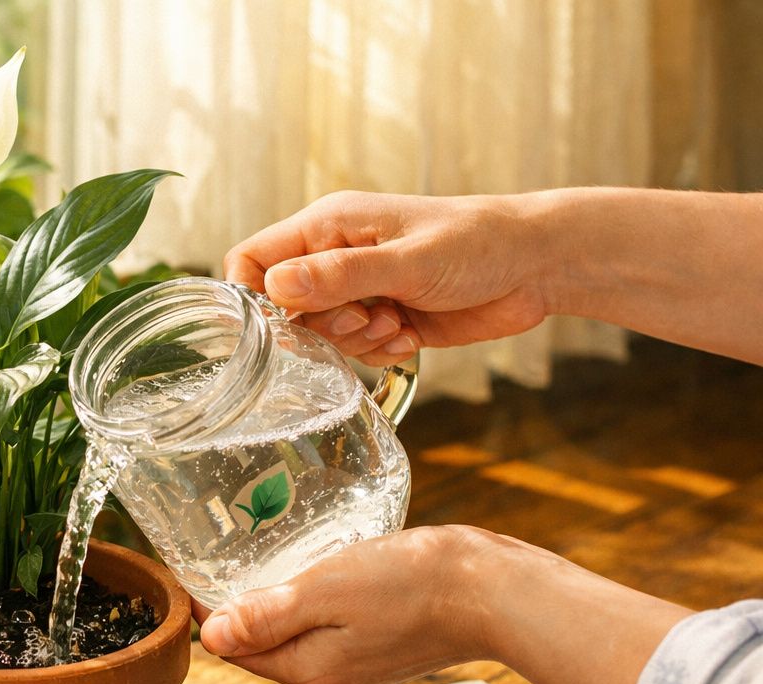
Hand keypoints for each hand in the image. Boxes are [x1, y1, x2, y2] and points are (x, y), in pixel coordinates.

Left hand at [195, 526, 495, 683]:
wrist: (491, 590)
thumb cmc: (410, 585)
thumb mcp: (324, 592)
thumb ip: (265, 617)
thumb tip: (209, 636)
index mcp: (308, 672)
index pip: (233, 649)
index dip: (211, 611)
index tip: (198, 571)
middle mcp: (328, 680)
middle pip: (262, 645)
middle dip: (243, 608)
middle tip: (227, 558)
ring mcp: (356, 669)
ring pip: (296, 635)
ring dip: (280, 603)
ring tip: (271, 560)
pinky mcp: (380, 652)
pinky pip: (328, 629)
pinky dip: (316, 605)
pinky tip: (322, 573)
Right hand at [224, 191, 554, 365]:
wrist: (537, 264)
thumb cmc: (478, 242)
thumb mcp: (407, 261)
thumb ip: (340, 275)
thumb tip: (274, 286)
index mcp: (330, 226)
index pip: (254, 259)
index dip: (254, 295)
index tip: (282, 322)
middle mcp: (337, 256)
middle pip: (285, 307)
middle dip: (322, 325)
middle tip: (366, 316)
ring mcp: (360, 289)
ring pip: (321, 334)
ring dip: (357, 340)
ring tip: (397, 322)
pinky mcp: (383, 318)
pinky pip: (356, 350)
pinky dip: (381, 350)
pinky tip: (412, 334)